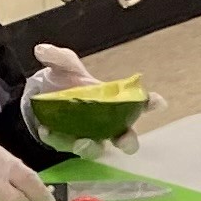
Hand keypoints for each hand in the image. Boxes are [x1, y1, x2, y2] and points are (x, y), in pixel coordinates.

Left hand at [19, 44, 144, 147]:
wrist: (42, 97)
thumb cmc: (66, 82)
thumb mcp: (64, 65)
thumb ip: (58, 57)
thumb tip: (42, 50)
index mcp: (116, 101)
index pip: (140, 103)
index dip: (152, 103)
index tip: (158, 102)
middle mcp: (108, 124)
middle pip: (127, 139)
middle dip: (128, 141)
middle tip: (123, 140)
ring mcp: (89, 137)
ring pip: (97, 150)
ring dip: (91, 147)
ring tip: (81, 142)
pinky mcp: (68, 144)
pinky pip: (64, 145)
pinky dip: (56, 139)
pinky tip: (46, 130)